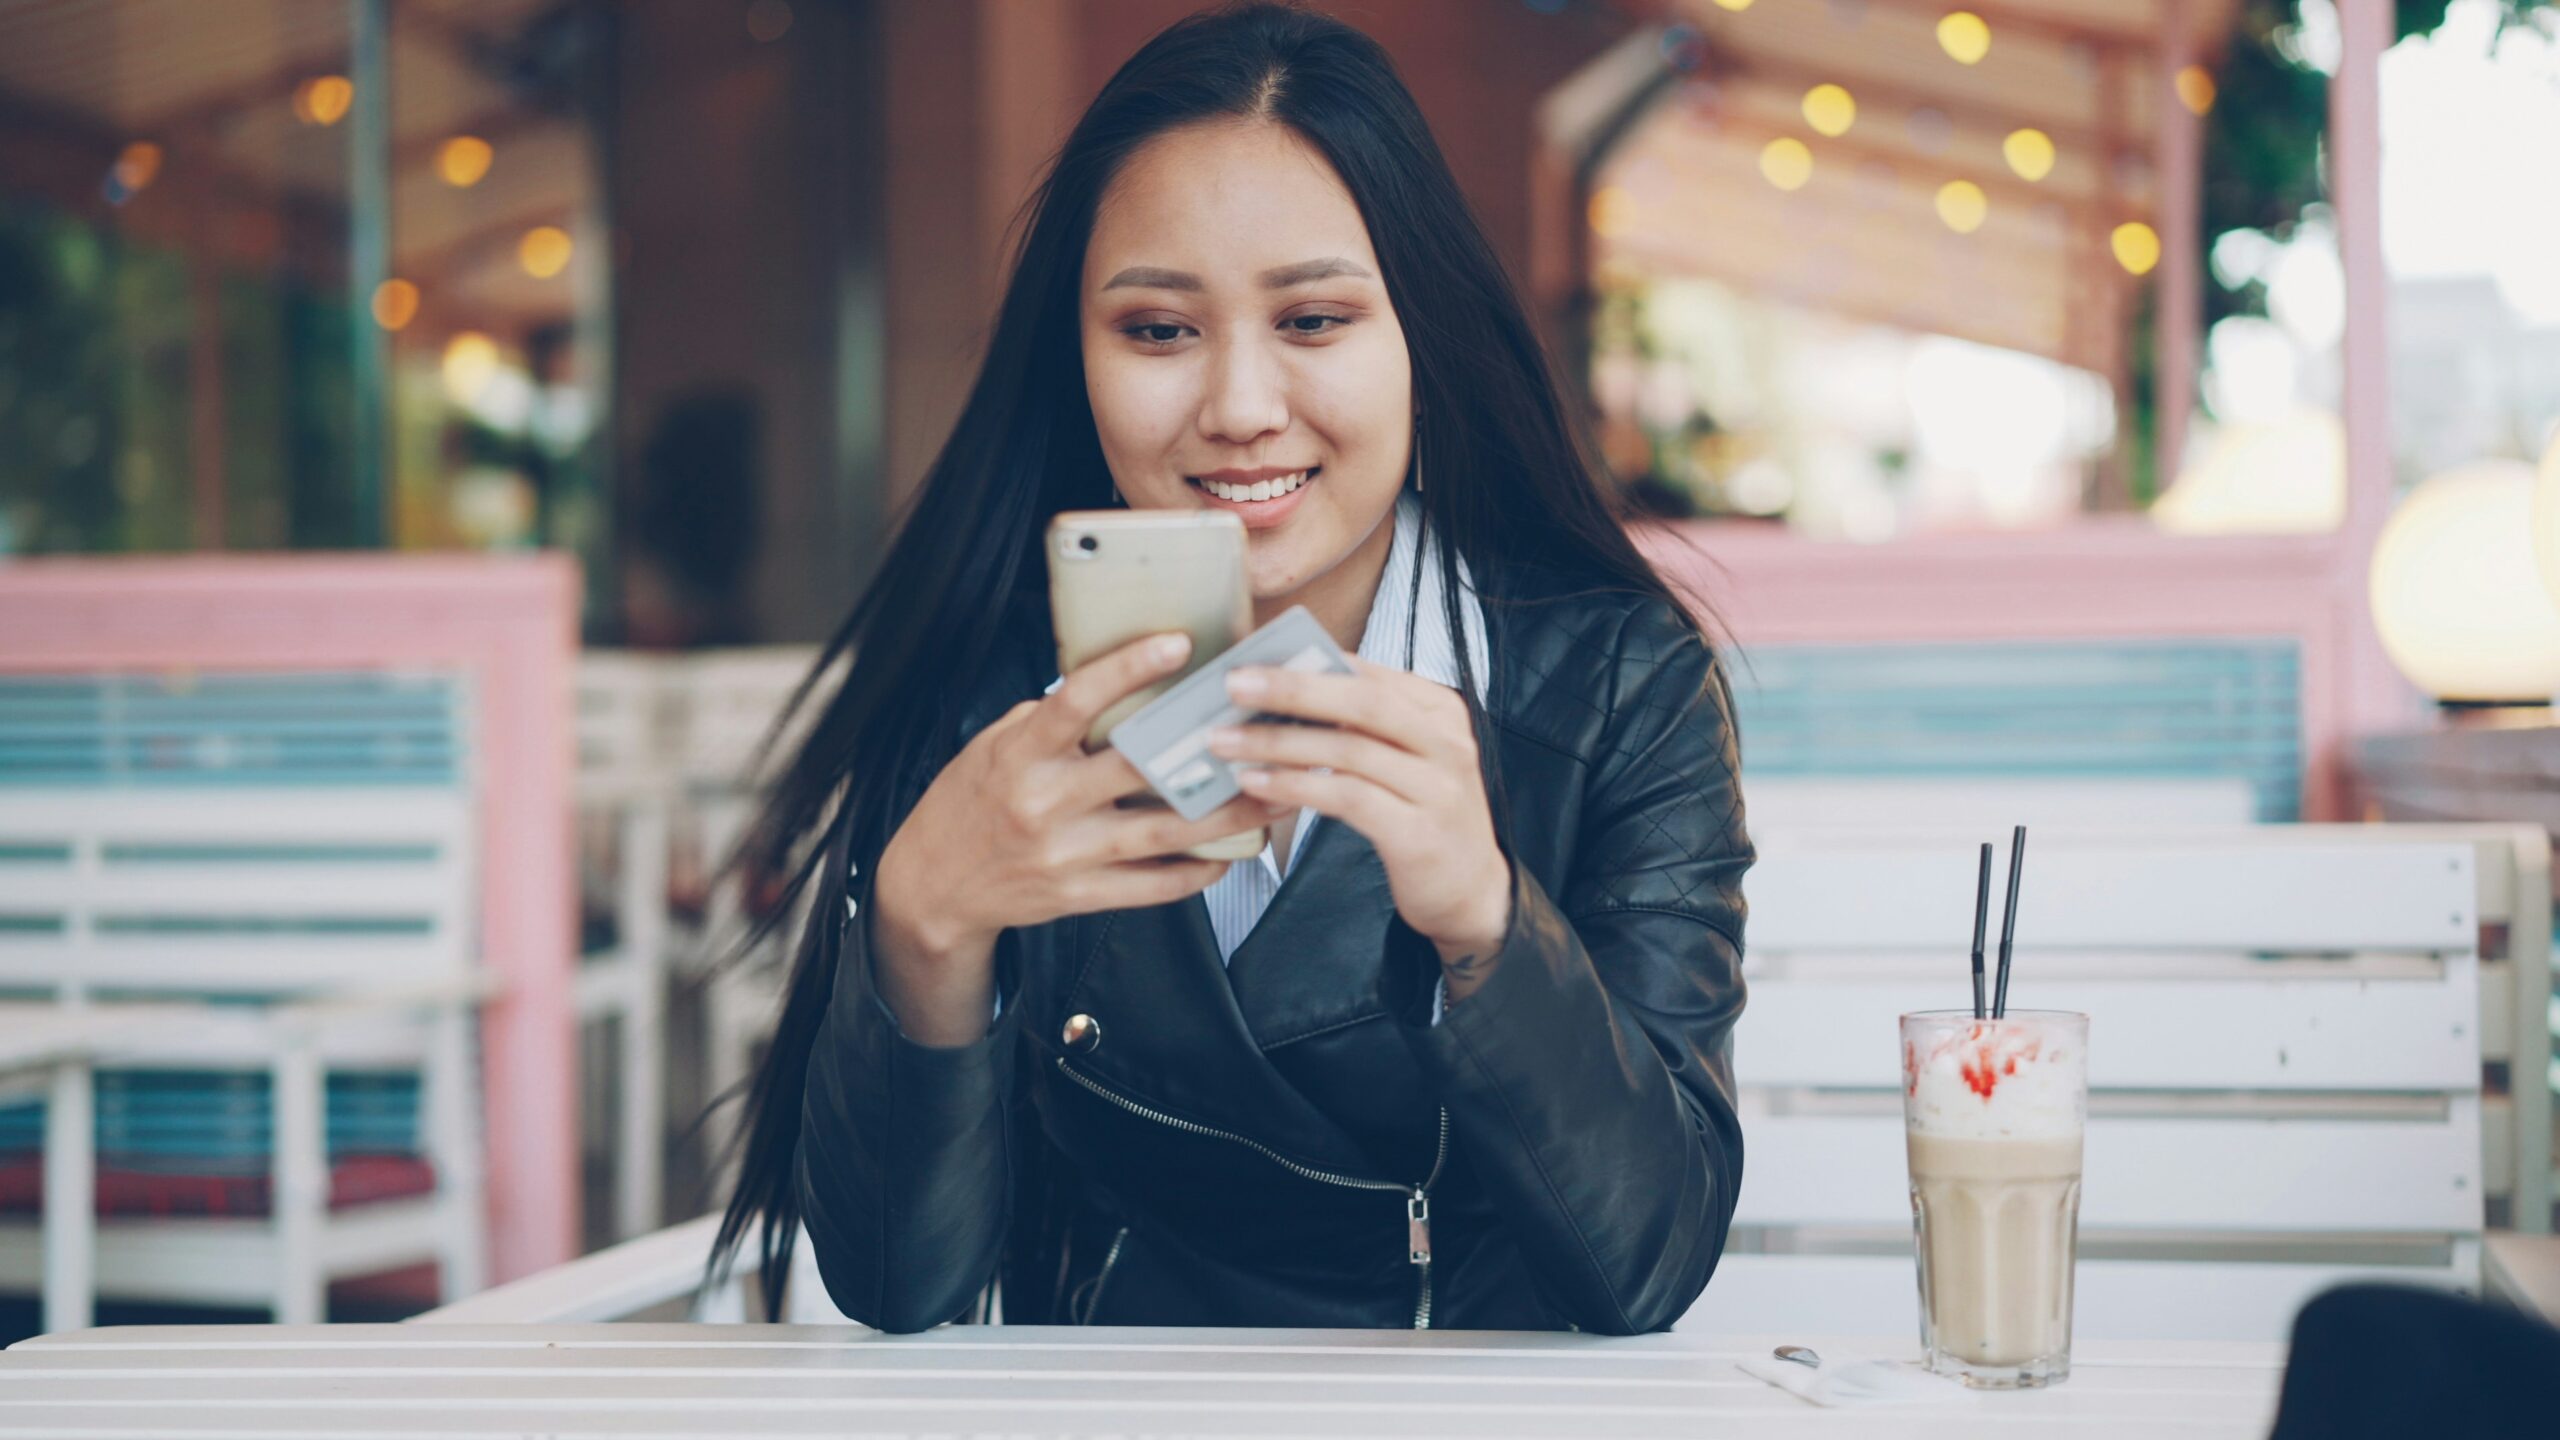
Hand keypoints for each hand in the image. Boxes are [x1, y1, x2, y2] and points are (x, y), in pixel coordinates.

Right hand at [871, 632, 1285, 1044]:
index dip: (1129, 668)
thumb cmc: (969, 802)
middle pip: (1138, 769)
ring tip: (1274, 794)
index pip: (1077, 701)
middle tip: (1260, 721)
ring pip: (1163, 834)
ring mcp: (1065, 854)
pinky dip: (1196, 872)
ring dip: (1225, 815)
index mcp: (1020, 754)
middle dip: (1204, 746)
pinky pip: (1152, 887)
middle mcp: (1044, 803)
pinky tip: (1231, 854)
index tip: (1179, 643)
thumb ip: (1051, 721)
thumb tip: (1118, 688)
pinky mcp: (1080, 896)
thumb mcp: (994, 746)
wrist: (931, 886)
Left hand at [1208, 657, 1511, 1002]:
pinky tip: (1256, 784)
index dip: (1309, 662)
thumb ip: (1363, 724)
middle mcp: (1446, 742)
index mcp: (1440, 711)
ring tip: (1224, 742)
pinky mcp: (1418, 833)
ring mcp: (1437, 788)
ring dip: (1279, 743)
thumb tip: (1286, 687)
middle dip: (1292, 689)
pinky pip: (1347, 798)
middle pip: (1362, 701)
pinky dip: (1296, 786)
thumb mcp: (1405, 758)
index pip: (1370, 673)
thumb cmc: (1423, 816)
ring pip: (1348, 749)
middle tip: (1233, 685)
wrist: (1471, 893)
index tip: (1253, 660)